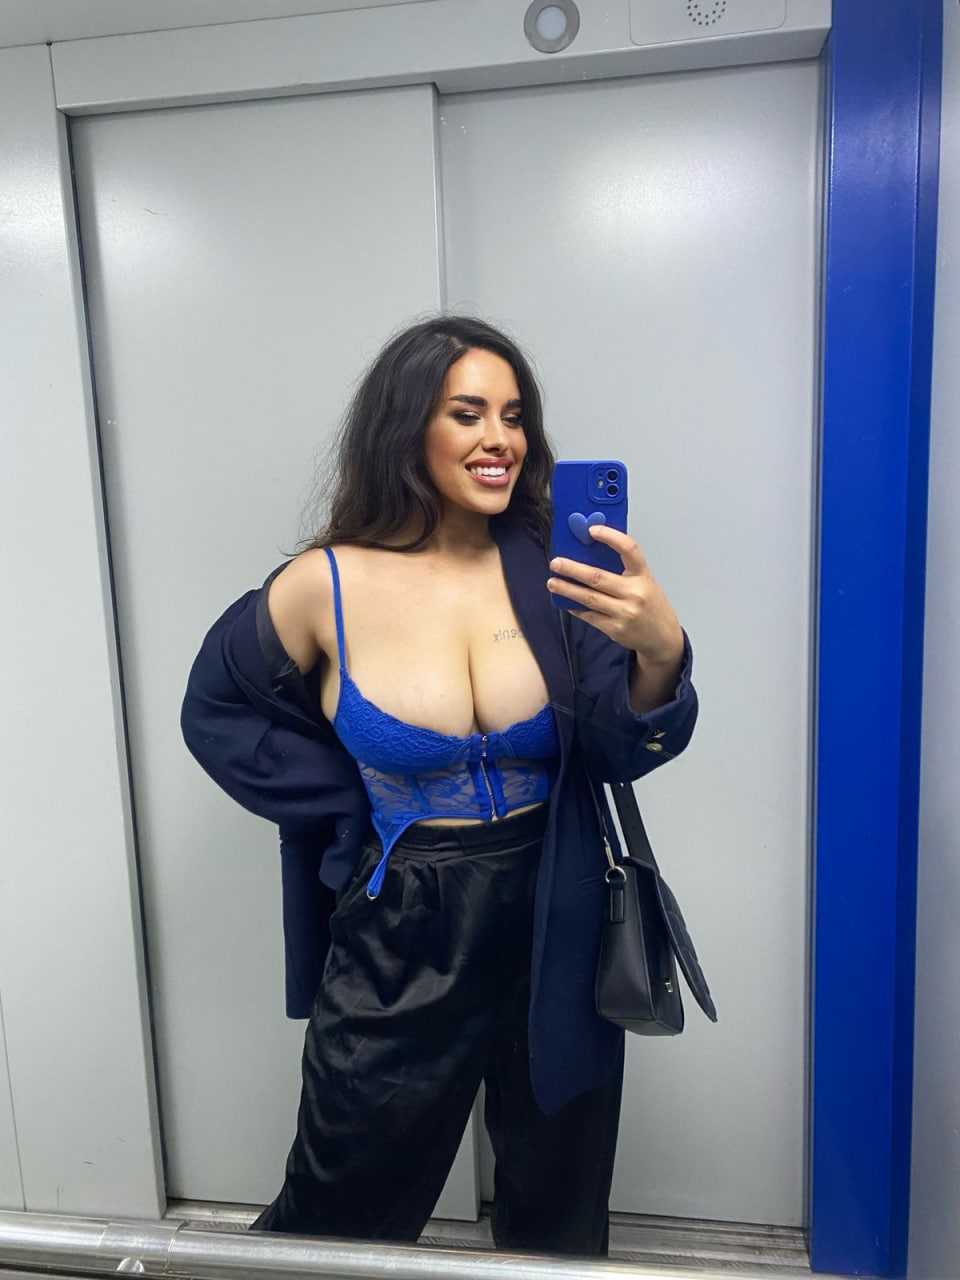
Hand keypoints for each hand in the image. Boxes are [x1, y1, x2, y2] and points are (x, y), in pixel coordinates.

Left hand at [546, 524, 684, 667]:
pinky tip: (564, 601)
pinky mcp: (615, 629)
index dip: (610, 537)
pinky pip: (589, 616)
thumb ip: (624, 569)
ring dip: (567, 589)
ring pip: (589, 598)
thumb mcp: (645, 582)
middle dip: (572, 569)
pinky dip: (575, 607)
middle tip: (555, 563)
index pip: (629, 549)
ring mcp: (625, 612)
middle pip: (598, 577)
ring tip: (552, 582)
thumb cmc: (651, 604)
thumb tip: (590, 552)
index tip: (591, 530)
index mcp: (643, 575)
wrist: (663, 637)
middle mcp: (635, 593)